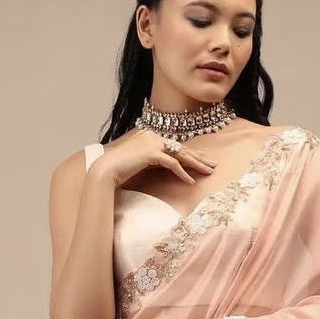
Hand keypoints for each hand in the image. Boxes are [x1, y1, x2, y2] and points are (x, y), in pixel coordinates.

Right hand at [90, 127, 216, 187]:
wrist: (106, 169)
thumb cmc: (120, 168)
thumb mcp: (140, 162)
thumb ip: (154, 161)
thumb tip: (168, 166)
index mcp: (150, 135)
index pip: (175, 145)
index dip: (191, 153)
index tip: (203, 159)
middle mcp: (153, 135)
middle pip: (181, 148)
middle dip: (199, 158)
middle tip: (213, 165)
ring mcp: (152, 142)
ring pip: (180, 154)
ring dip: (196, 165)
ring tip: (208, 173)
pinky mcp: (152, 153)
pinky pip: (173, 164)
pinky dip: (183, 173)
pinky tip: (191, 182)